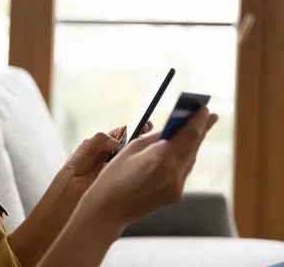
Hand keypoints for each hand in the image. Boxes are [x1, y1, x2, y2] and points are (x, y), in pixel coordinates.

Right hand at [80, 107, 218, 227]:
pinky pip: (184, 171)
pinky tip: (183, 151)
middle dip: (201, 129)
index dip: (199, 120)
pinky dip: (184, 158)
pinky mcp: (175, 196)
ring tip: (198, 130)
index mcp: (160, 158)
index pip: (189, 134)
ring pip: (190, 159)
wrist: (108, 209)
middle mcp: (173, 173)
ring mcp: (176, 186)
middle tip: (209, 116)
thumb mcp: (130, 150)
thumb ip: (154, 138)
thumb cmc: (113, 176)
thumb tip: (170, 130)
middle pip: (194, 146)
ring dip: (193, 144)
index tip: (205, 108)